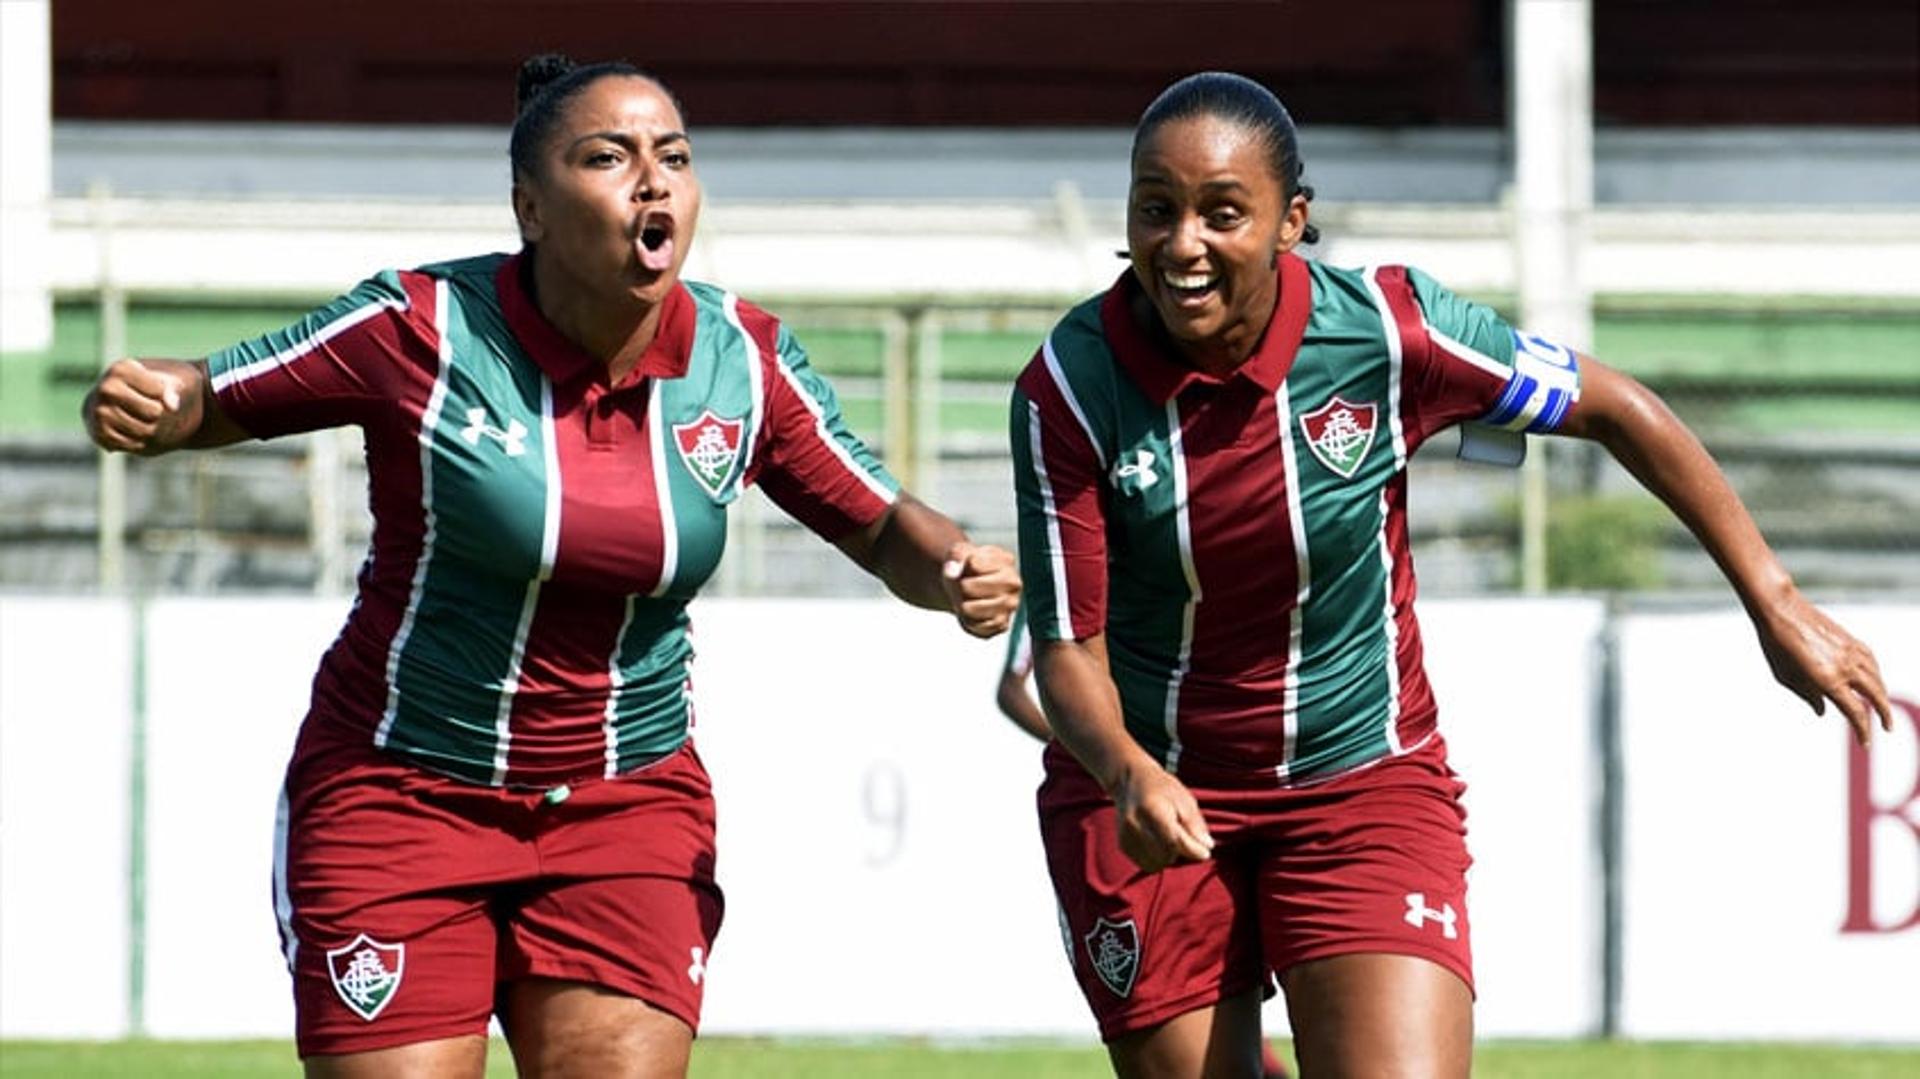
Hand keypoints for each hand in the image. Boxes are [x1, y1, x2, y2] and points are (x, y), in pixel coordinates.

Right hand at [84, 359, 201, 454]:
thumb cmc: (145, 388)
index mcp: (121, 369)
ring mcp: (98, 411)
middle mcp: (105, 388)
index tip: (155, 391)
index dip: (164, 395)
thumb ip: (172, 389)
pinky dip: (137, 442)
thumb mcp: (162, 382)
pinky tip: (130, 430)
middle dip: (157, 413)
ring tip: (139, 418)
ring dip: (149, 429)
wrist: (116, 403)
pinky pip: (132, 444)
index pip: (160, 391)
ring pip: (144, 431)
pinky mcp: (98, 432)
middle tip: (147, 407)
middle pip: (154, 412)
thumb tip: (172, 405)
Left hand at [940, 541, 1019, 637]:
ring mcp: (1010, 605)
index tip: (968, 566)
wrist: (971, 585)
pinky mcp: (1002, 624)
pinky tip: (975, 612)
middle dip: (960, 586)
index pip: (972, 564)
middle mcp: (1013, 583)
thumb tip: (952, 571)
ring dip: (963, 605)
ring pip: (971, 609)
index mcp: (1006, 561)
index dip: (963, 565)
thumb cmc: (967, 568)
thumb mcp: (959, 552)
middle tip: (965, 585)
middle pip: (968, 587)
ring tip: (969, 598)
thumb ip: (955, 556)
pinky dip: (969, 620)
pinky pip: (976, 626)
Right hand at [1109, 755, 1213, 872]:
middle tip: (1183, 838)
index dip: (1193, 850)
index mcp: (1153, 809)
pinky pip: (1146, 864)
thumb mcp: (1184, 799)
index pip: (1175, 840)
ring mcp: (1127, 836)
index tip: (1205, 852)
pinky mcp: (1123, 845)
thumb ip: (1195, 824)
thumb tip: (1207, 846)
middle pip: (1166, 855)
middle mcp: (1135, 824)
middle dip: (1180, 852)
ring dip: (1167, 857)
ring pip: (1156, 864)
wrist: (1130, 781)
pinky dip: (1156, 858)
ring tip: (1169, 839)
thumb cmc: (1162, 788)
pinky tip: (1157, 842)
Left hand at [1755, 588, 1893, 746]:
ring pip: (1877, 678)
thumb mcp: (1786, 677)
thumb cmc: (1776, 645)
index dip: (1862, 730)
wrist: (1780, 609)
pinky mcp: (1851, 640)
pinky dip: (1876, 674)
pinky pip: (1871, 661)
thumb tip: (1823, 711)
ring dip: (1882, 695)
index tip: (1865, 744)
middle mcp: (1846, 667)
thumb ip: (1808, 696)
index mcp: (1828, 680)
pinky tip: (1873, 680)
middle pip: (1876, 696)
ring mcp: (1851, 652)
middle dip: (1884, 715)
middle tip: (1887, 728)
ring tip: (1880, 706)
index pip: (1855, 712)